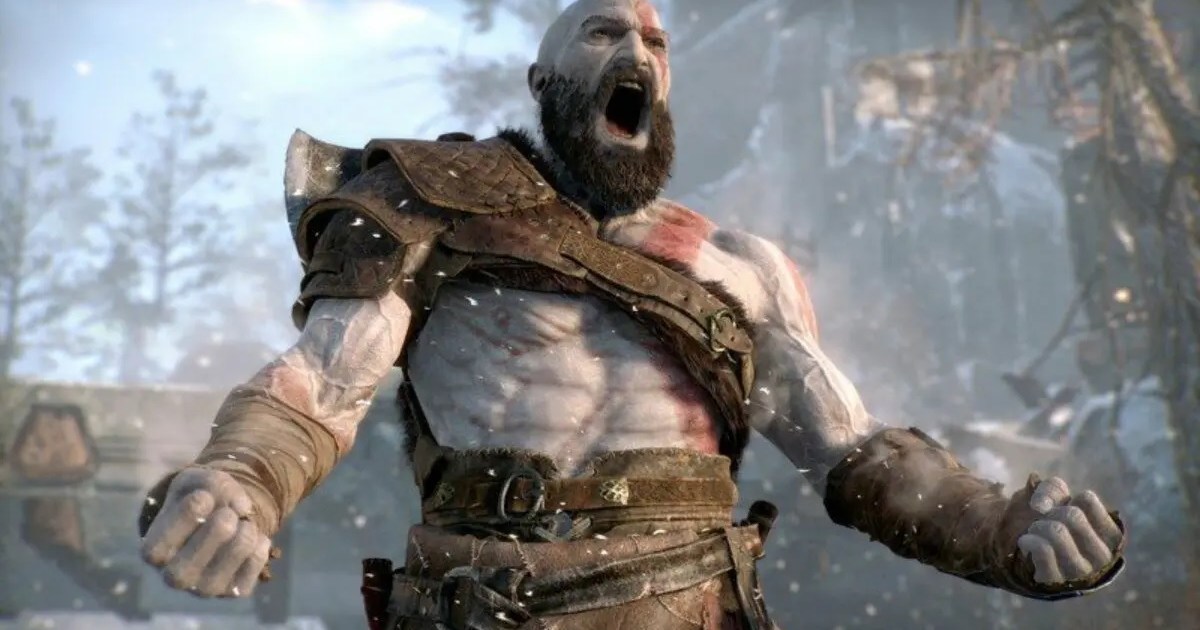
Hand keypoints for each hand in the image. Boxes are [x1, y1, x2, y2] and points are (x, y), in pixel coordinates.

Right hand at [140, 468, 271, 597]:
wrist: (220, 521)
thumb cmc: (199, 500)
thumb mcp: (196, 482)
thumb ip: (213, 484)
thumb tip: (243, 508)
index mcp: (154, 551)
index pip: (161, 545)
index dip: (186, 516)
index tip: (203, 498)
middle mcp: (175, 577)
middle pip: (191, 563)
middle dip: (217, 528)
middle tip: (227, 514)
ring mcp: (205, 588)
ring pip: (229, 562)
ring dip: (243, 533)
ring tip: (243, 522)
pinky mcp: (234, 590)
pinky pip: (255, 566)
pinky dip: (259, 544)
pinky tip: (252, 536)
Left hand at [1016, 476, 1123, 585]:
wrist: (1030, 554)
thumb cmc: (1052, 521)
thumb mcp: (1057, 498)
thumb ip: (1052, 489)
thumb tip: (1039, 506)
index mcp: (1111, 535)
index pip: (1087, 499)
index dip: (1066, 498)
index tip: (1062, 509)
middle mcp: (1102, 556)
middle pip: (1072, 516)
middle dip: (1051, 512)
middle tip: (1046, 521)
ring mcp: (1080, 571)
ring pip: (1057, 532)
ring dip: (1038, 526)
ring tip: (1036, 530)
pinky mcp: (1056, 579)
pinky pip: (1042, 549)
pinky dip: (1029, 539)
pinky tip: (1026, 541)